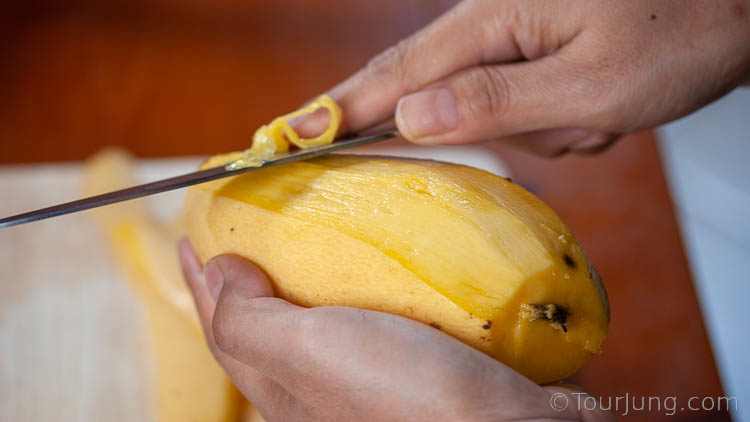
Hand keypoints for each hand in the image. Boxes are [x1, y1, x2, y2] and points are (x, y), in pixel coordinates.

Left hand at [179, 240, 613, 420]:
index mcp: (288, 389)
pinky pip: (392, 302)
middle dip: (258, 269)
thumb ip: (250, 320)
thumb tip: (216, 270)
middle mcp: (329, 384)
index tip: (189, 233)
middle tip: (255, 217)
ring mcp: (381, 368)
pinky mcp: (429, 352)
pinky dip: (384, 269)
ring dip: (324, 263)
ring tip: (322, 216)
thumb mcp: (310, 356)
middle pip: (276, 318)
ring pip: (336, 308)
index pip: (226, 327)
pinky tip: (396, 242)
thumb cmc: (409, 401)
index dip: (201, 280)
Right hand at [307, 0, 749, 155]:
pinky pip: (517, 112)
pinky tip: (599, 112)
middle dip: (468, 131)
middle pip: (427, 96)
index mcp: (489, 22)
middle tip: (507, 128)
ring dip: (539, 130)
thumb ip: (493, 102)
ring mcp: (511, 43)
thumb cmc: (676, 32)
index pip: (390, 76)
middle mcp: (488, 27)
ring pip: (484, 115)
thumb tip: (407, 117)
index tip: (281, 137)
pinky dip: (556, 126)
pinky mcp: (531, 59)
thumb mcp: (589, 84)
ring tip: (598, 113)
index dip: (334, 111)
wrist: (731, 8)